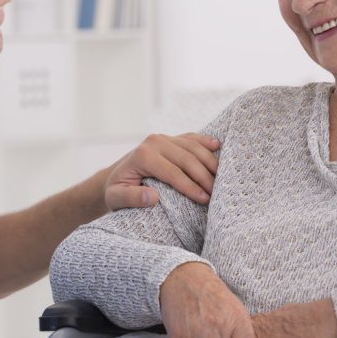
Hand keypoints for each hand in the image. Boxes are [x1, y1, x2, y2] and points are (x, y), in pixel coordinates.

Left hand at [104, 133, 219, 209]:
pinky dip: (205, 142)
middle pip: (187, 159)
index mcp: (143, 155)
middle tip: (217, 193)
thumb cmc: (116, 190)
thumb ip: (131, 198)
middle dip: (205, 177)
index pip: (173, 172)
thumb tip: (152, 197)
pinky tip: (218, 146)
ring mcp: (163, 138)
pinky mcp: (170, 138)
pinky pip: (191, 138)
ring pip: (193, 147)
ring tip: (221, 180)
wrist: (114, 176)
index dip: (190, 186)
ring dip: (210, 162)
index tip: (204, 200)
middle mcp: (154, 142)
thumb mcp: (116, 198)